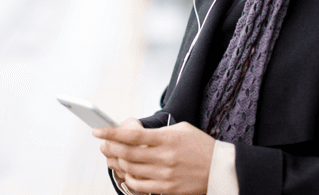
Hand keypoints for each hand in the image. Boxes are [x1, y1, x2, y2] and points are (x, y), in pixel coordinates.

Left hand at [94, 120, 214, 194]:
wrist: (220, 169)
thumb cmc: (200, 146)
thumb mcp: (180, 129)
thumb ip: (155, 131)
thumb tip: (131, 131)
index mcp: (167, 139)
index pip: (131, 135)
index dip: (111, 133)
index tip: (98, 131)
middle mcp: (164, 158)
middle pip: (126, 154)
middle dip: (109, 148)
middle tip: (103, 144)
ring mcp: (165, 175)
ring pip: (129, 170)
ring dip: (115, 163)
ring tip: (111, 157)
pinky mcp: (167, 190)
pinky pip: (138, 186)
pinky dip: (127, 178)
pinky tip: (125, 172)